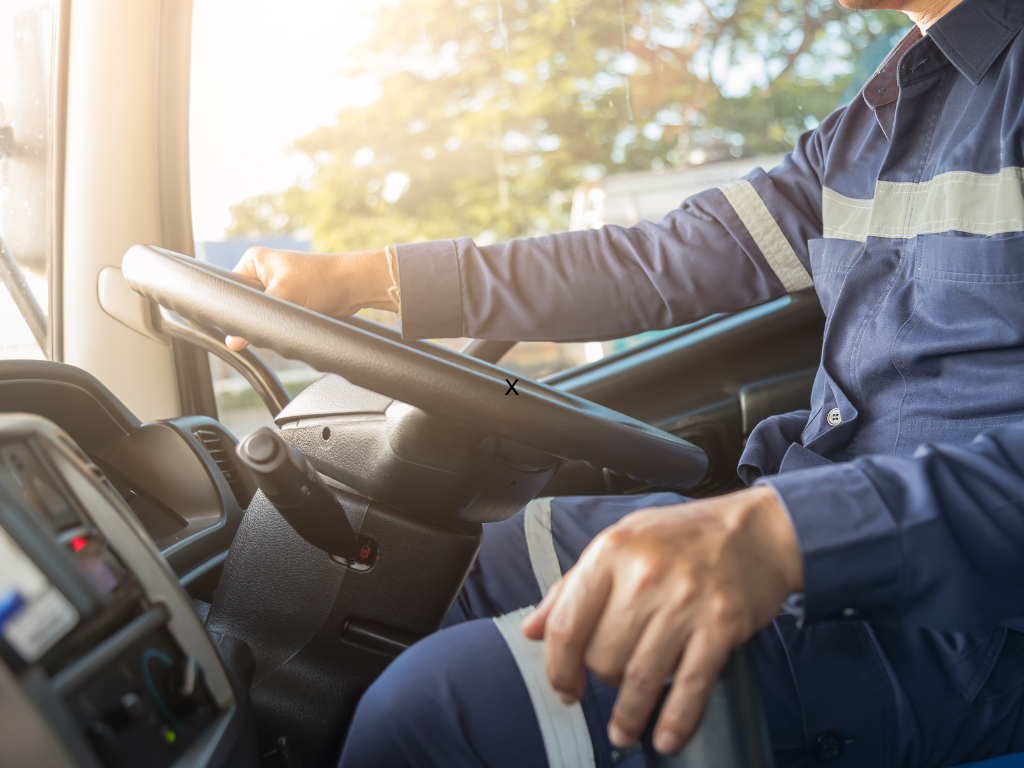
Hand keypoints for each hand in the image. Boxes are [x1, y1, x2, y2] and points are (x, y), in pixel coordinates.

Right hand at [224, 246, 396, 349]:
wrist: (353, 287)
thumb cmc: (321, 279)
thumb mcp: (283, 296)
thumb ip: (257, 317)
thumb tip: (233, 342)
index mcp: (254, 262)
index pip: (230, 289)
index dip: (234, 308)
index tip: (240, 323)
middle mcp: (262, 274)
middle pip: (246, 305)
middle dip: (256, 317)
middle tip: (269, 321)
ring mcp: (276, 289)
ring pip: (261, 315)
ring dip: (270, 322)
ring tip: (285, 318)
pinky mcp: (289, 303)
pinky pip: (276, 320)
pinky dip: (281, 326)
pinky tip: (290, 325)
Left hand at [521, 485, 801, 754]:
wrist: (758, 530)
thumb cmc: (685, 535)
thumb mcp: (621, 542)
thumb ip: (572, 585)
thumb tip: (531, 629)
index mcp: (612, 551)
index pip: (567, 625)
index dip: (558, 667)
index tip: (564, 687)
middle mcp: (645, 575)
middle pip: (601, 656)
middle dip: (601, 680)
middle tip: (610, 683)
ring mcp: (684, 602)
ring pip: (639, 678)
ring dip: (629, 715)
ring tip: (624, 730)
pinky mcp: (721, 626)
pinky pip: (690, 686)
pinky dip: (675, 720)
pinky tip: (665, 736)